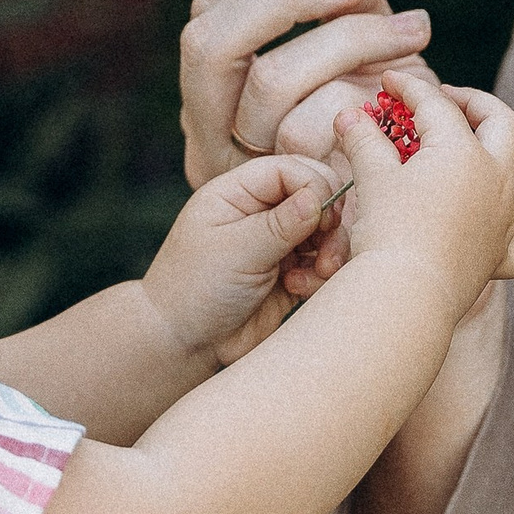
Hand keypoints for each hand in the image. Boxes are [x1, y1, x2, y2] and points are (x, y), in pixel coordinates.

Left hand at [136, 155, 344, 369]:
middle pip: (315, 197)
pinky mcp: (290, 274)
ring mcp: (276, 243)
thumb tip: (321, 197)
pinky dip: (320, 276)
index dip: (315, 187)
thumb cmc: (195, 289)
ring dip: (329, 252)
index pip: (290, 169)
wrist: (184, 344)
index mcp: (237, 193)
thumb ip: (281, 223)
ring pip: (325, 233)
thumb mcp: (236, 251)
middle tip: (326, 251)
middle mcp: (259, 212)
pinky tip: (298, 290)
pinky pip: (322, 264)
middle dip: (329, 222)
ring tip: (318, 273)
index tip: (326, 218)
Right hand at [181, 0, 436, 185]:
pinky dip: (368, 98)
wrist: (409, 212)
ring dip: (347, 42)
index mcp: (215, 76)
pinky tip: (414, 84)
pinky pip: (314, 136)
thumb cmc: (378, 119)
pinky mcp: (284, 200)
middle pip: (211, 42)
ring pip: (269, 84)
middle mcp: (207, 121)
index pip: (212, 6)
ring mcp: (238, 166)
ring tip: (414, 28)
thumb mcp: (361, 45)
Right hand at [337, 79, 513, 320]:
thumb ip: (363, 139)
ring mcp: (505, 219)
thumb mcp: (371, 176)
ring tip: (489, 156)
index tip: (390, 83)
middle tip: (447, 101)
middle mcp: (496, 180)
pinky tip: (495, 227)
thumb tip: (348, 115)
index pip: (437, 106)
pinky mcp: (500, 256)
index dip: (410, 89)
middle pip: (503, 124)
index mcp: (464, 152)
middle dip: (476, 105)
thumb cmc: (388, 231)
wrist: (406, 296)